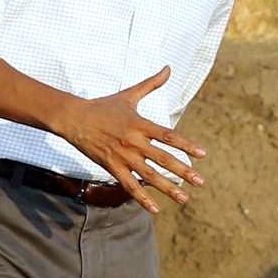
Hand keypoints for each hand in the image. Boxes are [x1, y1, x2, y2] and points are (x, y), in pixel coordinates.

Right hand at [50, 66, 206, 213]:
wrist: (75, 118)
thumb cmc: (104, 106)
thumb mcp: (129, 95)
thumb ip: (151, 84)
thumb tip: (168, 68)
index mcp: (140, 124)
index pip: (168, 136)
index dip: (186, 145)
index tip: (202, 155)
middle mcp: (134, 142)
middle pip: (163, 159)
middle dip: (183, 171)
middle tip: (201, 182)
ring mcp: (123, 156)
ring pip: (149, 176)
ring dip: (168, 188)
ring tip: (184, 198)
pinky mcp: (112, 167)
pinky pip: (129, 185)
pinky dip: (142, 198)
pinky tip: (156, 209)